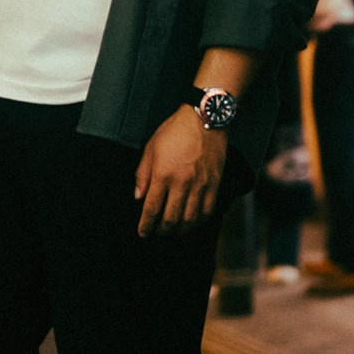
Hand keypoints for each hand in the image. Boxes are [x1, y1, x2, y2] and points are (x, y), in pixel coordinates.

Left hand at [133, 106, 226, 237]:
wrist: (204, 119)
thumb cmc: (175, 131)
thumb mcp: (150, 148)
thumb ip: (143, 174)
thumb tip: (138, 197)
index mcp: (163, 174)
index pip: (152, 209)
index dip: (146, 225)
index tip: (143, 233)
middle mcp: (182, 183)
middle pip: (171, 219)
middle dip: (162, 231)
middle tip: (157, 233)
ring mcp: (201, 185)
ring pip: (190, 219)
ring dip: (180, 230)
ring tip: (173, 231)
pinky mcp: (215, 184)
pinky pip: (207, 211)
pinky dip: (199, 222)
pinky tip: (193, 222)